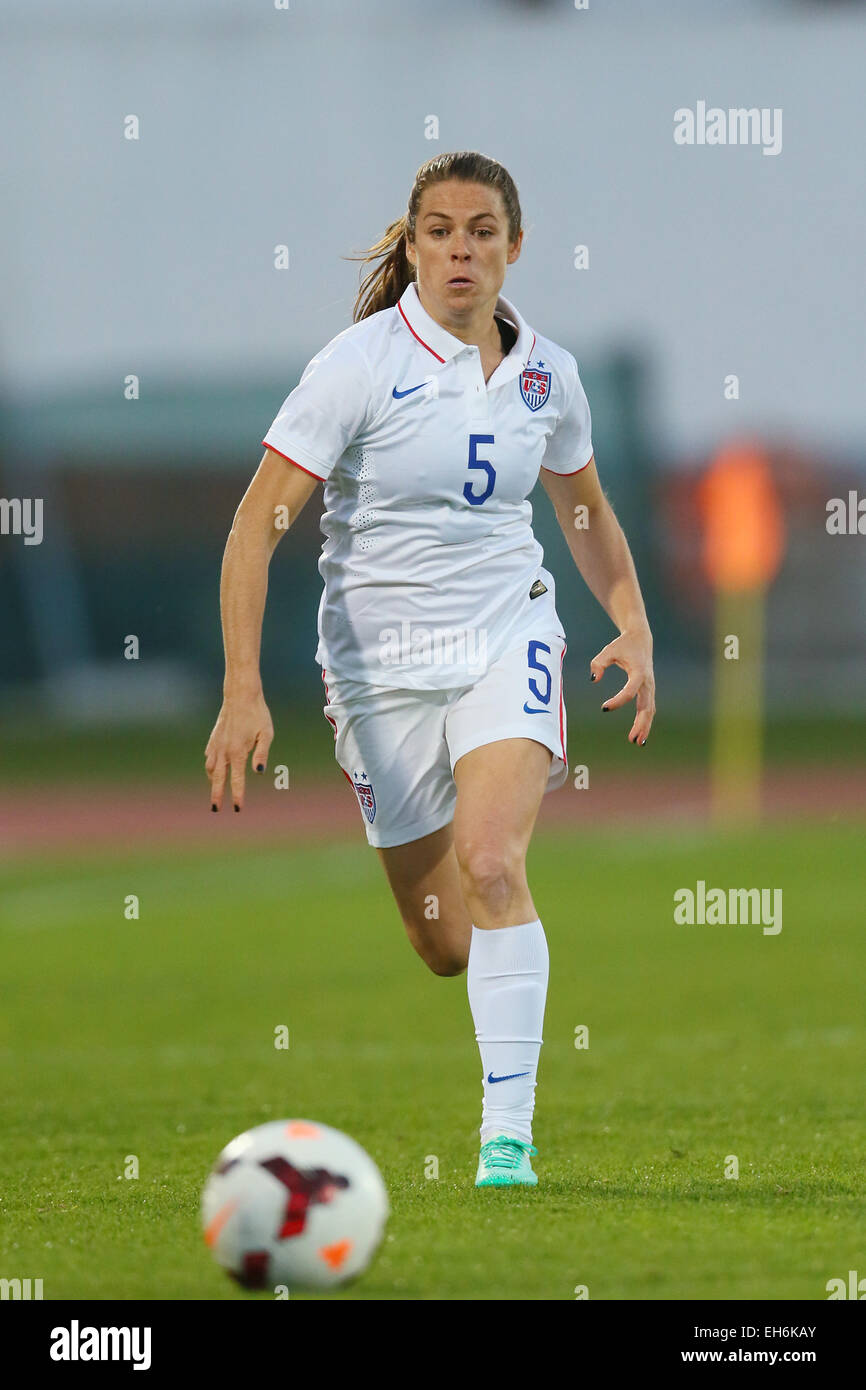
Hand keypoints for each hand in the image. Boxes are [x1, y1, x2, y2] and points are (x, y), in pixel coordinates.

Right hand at [205, 692, 273, 810]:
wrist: (240, 696)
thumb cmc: (257, 714)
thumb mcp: (266, 734)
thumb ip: (262, 754)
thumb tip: (259, 773)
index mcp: (238, 752)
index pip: (237, 780)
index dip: (237, 795)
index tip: (238, 808)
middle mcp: (224, 751)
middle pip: (218, 779)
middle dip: (216, 795)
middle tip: (214, 809)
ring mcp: (216, 744)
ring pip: (211, 768)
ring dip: (213, 781)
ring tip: (215, 790)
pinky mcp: (213, 738)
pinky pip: (209, 757)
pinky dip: (210, 766)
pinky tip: (213, 768)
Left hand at [590, 628, 655, 744]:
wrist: (640, 639)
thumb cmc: (622, 645)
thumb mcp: (608, 651)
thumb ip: (598, 664)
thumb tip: (594, 680)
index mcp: (639, 672)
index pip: (630, 691)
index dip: (618, 701)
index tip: (604, 707)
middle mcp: (647, 681)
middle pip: (646, 706)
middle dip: (640, 724)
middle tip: (632, 739)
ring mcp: (650, 687)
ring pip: (649, 710)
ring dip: (645, 726)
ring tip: (637, 742)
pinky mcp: (648, 690)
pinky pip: (648, 708)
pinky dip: (645, 721)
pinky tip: (639, 734)